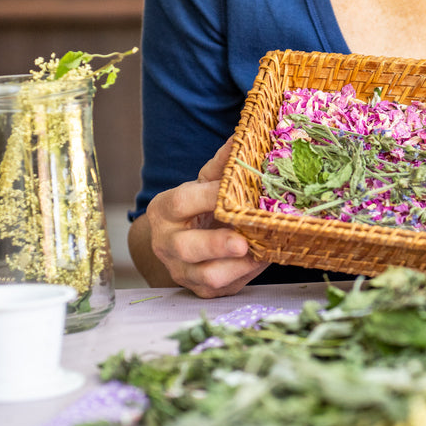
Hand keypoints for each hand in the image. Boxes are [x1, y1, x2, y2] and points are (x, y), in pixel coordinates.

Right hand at [139, 137, 268, 296]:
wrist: (182, 241)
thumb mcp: (206, 182)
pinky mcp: (200, 290)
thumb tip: (243, 134)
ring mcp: (181, 270)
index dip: (207, 197)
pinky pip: (224, 288)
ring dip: (237, 265)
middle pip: (186, 247)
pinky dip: (246, 274)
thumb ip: (222, 163)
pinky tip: (261, 259)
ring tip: (260, 251)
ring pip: (206, 276)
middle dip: (216, 244)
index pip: (181, 202)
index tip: (232, 190)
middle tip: (242, 241)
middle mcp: (166, 243)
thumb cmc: (198, 206)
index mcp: (164, 210)